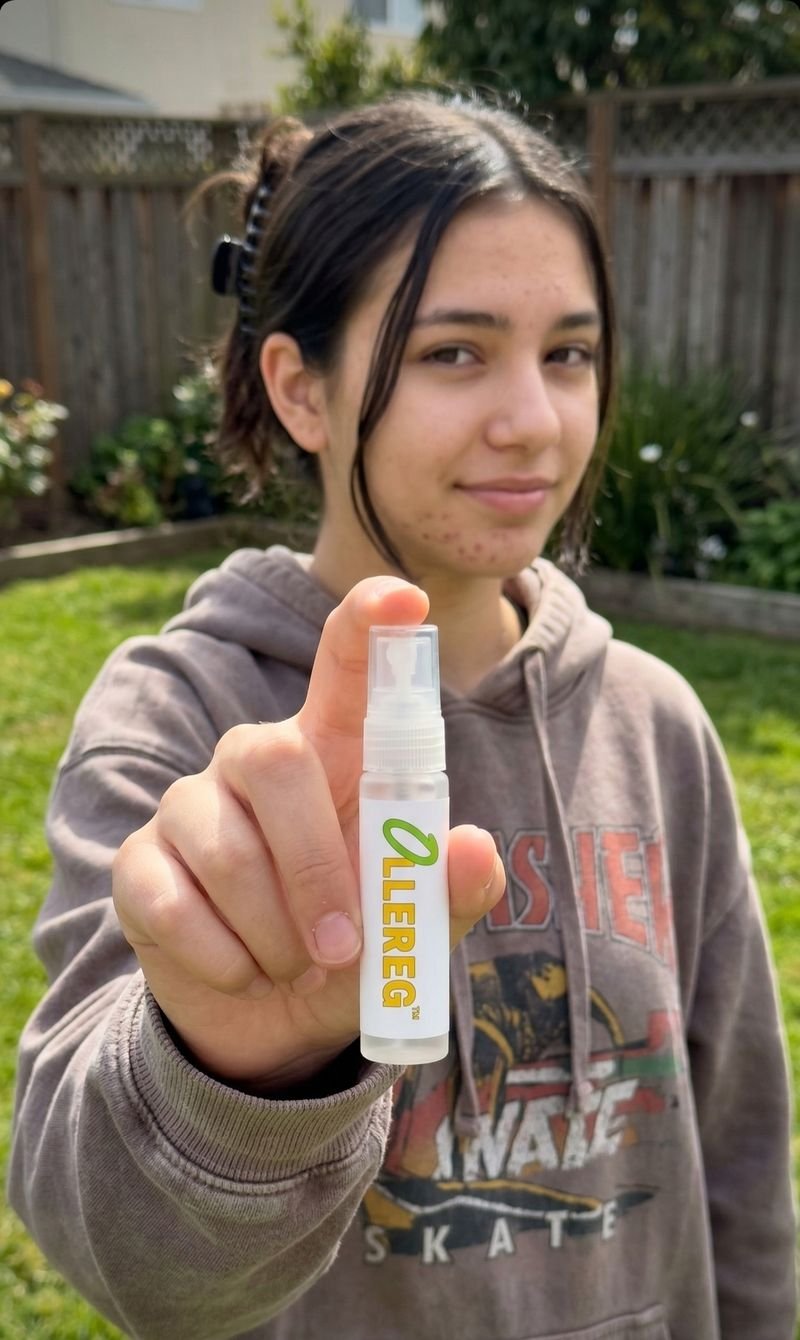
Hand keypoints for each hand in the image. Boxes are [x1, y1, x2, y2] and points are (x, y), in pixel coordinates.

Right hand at [112, 577, 505, 1089]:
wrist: (273, 1019)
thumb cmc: (351, 946)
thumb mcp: (414, 928)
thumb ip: (448, 889)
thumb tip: (471, 847)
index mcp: (334, 756)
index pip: (346, 668)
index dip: (370, 624)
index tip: (406, 596)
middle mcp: (256, 760)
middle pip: (275, 762)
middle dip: (314, 866)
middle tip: (342, 947)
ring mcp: (190, 806)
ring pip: (226, 848)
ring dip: (274, 931)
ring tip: (296, 967)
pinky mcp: (140, 864)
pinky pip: (174, 903)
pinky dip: (223, 959)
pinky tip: (244, 972)